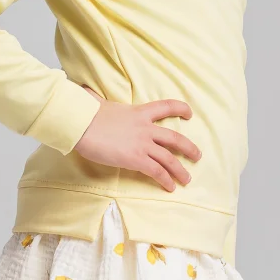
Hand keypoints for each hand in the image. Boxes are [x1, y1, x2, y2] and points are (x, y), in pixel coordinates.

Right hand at [74, 86, 201, 192]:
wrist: (81, 124)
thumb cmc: (86, 113)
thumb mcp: (97, 102)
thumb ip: (97, 99)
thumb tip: (85, 93)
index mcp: (139, 112)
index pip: (166, 106)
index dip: (180, 109)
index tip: (189, 113)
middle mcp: (145, 128)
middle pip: (175, 138)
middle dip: (189, 148)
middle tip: (197, 156)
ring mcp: (142, 144)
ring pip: (170, 159)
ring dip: (180, 170)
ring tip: (186, 179)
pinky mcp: (136, 159)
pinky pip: (157, 171)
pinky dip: (165, 180)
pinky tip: (170, 187)